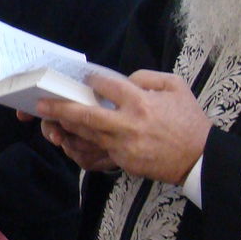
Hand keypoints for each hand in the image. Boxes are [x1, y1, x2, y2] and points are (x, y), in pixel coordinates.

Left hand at [38, 68, 211, 182]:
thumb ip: (148, 77)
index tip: (83, 79)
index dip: (91, 80)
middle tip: (42, 104)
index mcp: (141, 102)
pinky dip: (82, 144)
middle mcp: (128, 124)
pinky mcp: (123, 161)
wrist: (198, 159)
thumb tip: (126, 79)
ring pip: (86, 135)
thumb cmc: (189, 121)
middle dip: (60, 109)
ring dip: (67, 127)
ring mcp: (123, 145)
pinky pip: (96, 152)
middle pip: (86, 115)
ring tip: (52, 119)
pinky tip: (72, 138)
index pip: (107, 86)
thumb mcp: (176, 87)